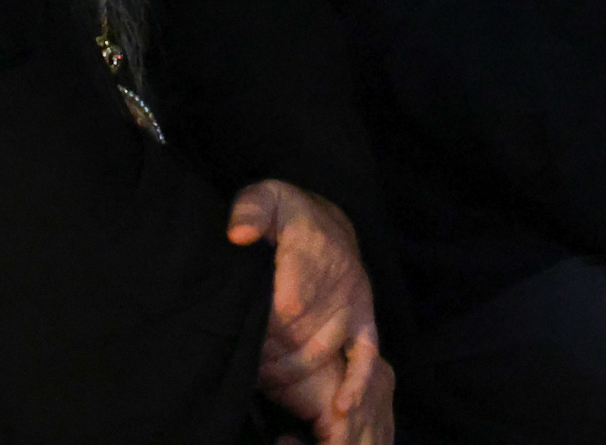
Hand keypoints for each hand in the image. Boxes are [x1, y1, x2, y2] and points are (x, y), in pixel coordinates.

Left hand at [228, 179, 389, 443]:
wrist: (328, 221)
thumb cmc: (289, 214)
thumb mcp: (267, 197)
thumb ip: (251, 210)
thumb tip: (239, 235)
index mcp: (313, 252)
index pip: (288, 303)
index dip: (263, 327)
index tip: (243, 336)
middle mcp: (339, 283)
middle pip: (300, 337)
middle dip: (269, 354)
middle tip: (244, 360)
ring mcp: (354, 306)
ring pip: (322, 354)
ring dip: (290, 373)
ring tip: (261, 375)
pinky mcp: (365, 322)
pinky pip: (366, 357)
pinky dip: (355, 383)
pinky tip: (341, 408)